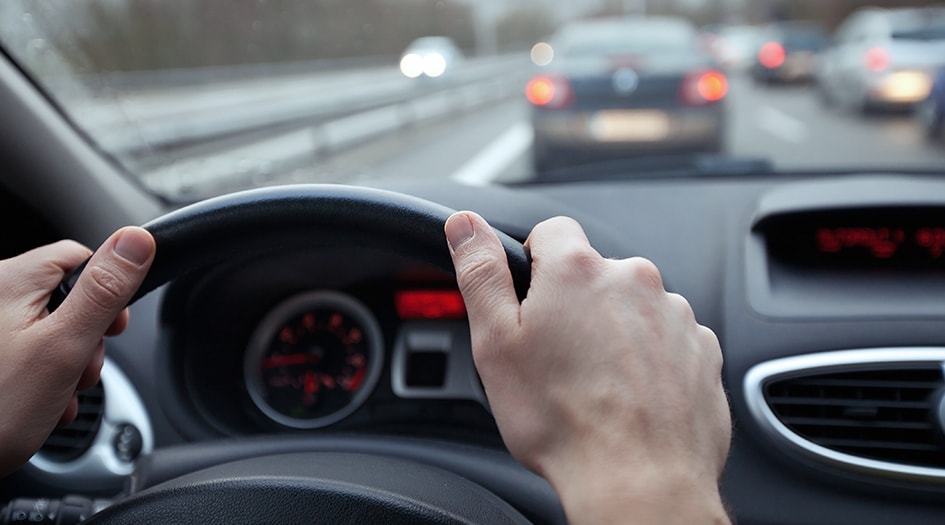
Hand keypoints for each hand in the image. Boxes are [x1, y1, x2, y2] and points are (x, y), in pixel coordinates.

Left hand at [0, 227, 154, 475]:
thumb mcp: (65, 347)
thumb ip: (105, 291)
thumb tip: (138, 240)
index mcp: (8, 279)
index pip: (80, 257)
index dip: (108, 293)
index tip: (112, 329)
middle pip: (64, 296)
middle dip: (85, 338)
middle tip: (78, 372)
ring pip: (47, 327)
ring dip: (64, 363)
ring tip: (56, 395)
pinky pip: (23, 348)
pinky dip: (39, 374)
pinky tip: (38, 402)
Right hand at [446, 212, 730, 524]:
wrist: (638, 480)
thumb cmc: (563, 421)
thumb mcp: (496, 342)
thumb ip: (480, 272)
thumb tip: (464, 224)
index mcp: (577, 270)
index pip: (551, 231)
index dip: (532, 264)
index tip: (529, 302)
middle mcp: (634, 280)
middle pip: (593, 274)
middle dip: (574, 305)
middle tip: (556, 357)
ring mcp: (675, 314)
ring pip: (632, 308)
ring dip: (614, 333)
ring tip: (595, 385)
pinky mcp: (701, 350)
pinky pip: (667, 341)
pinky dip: (649, 360)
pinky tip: (629, 396)